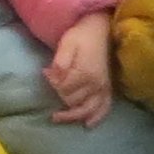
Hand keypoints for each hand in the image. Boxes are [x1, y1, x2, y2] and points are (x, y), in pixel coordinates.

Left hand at [45, 11, 116, 125]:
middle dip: (60, 97)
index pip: (64, 90)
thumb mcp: (66, 45)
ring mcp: (103, 87)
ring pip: (88, 109)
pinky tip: (88, 125)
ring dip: (74, 116)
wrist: (99, 29)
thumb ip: (59, 63)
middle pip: (74, 101)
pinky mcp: (107, 87)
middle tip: (51, 87)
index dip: (53, 84)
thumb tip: (50, 77)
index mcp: (84, 73)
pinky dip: (97, 117)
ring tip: (59, 118)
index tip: (46, 73)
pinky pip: (105, 107)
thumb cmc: (80, 36)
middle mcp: (96, 84)